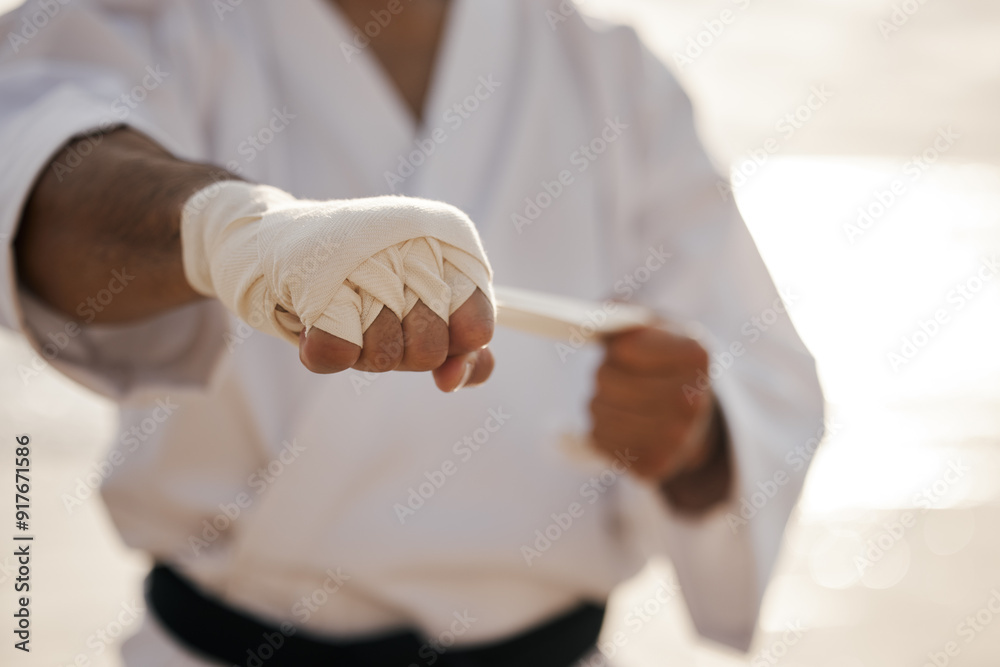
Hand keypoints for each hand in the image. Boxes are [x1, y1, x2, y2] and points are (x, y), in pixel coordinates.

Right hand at [181, 181, 495, 391]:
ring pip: (384, 355)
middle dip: (400, 353)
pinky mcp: (317, 275)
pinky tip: (313, 322)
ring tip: (342, 314)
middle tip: (375, 322)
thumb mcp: (415, 312)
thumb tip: (455, 381)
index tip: (440, 352)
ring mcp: (368, 256)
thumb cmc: (352, 281)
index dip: (458, 350)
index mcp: (449, 246)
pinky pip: (338, 352)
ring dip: (358, 351)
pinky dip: (322, 351)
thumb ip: (458, 348)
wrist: (266, 241)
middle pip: (430, 350)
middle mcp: (416, 242)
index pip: (478, 325)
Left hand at [589, 324, 731, 510]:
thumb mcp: (657, 326)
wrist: (697, 419)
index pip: (625, 348)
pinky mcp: (654, 465)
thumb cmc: (667, 362)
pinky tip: (624, 423)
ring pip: (597, 410)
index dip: (615, 346)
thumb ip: (624, 312)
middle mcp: (692, 400)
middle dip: (602, 373)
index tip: (621, 348)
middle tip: (615, 374)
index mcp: (696, 356)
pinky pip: (599, 439)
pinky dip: (602, 428)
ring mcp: (675, 438)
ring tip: (620, 399)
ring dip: (599, 401)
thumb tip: (596, 317)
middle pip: (605, 378)